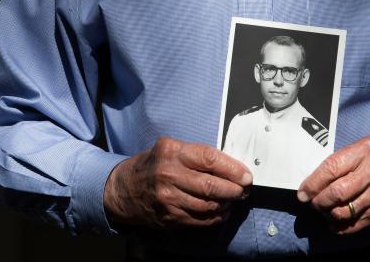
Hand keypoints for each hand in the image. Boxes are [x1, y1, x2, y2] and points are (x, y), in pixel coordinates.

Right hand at [103, 137, 251, 228]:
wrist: (123, 189)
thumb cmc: (152, 165)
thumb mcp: (169, 149)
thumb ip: (196, 154)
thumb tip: (230, 165)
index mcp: (171, 152)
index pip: (210, 159)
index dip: (232, 168)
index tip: (246, 175)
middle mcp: (168, 174)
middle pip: (211, 186)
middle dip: (234, 189)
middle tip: (244, 189)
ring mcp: (168, 199)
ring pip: (208, 205)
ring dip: (226, 204)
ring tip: (233, 199)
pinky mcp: (169, 217)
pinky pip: (200, 219)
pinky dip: (215, 216)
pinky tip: (221, 211)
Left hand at [296, 136, 369, 233]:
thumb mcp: (365, 148)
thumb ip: (343, 159)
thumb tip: (314, 178)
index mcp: (366, 152)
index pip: (331, 168)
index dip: (312, 183)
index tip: (303, 192)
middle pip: (335, 193)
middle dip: (317, 200)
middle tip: (311, 201)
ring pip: (343, 212)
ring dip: (327, 213)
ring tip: (323, 209)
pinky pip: (354, 225)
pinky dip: (339, 226)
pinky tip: (334, 220)